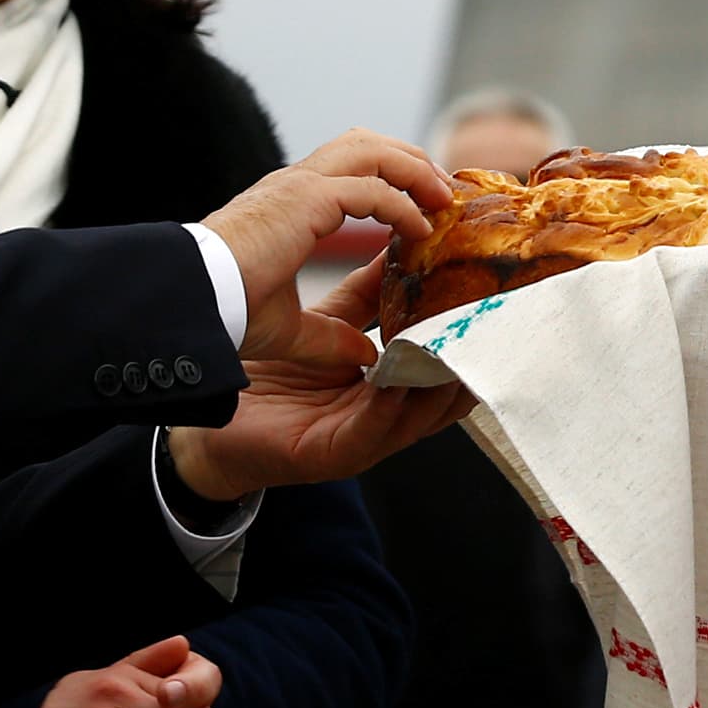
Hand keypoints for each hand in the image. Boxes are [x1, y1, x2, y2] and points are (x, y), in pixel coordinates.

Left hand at [168, 262, 480, 498]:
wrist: (211, 427)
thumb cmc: (270, 383)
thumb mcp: (328, 332)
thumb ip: (367, 301)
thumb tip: (401, 251)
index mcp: (387, 391)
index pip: (442, 369)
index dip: (469, 341)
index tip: (491, 304)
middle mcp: (383, 420)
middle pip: (444, 397)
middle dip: (472, 366)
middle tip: (496, 329)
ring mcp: (362, 442)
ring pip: (419, 418)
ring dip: (441, 388)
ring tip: (460, 353)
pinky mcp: (332, 456)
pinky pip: (370, 431)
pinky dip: (388, 407)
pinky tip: (399, 380)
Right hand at [205, 129, 452, 367]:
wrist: (190, 302)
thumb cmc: (222, 312)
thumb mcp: (287, 328)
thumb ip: (328, 338)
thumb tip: (364, 355)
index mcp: (290, 204)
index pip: (349, 167)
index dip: (391, 177)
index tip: (424, 205)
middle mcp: (295, 185)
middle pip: (366, 144)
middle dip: (410, 160)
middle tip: (444, 192)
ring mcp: (299, 188)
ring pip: (372, 149)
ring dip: (413, 169)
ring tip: (442, 199)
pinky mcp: (305, 202)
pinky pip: (371, 190)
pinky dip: (401, 205)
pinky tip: (419, 231)